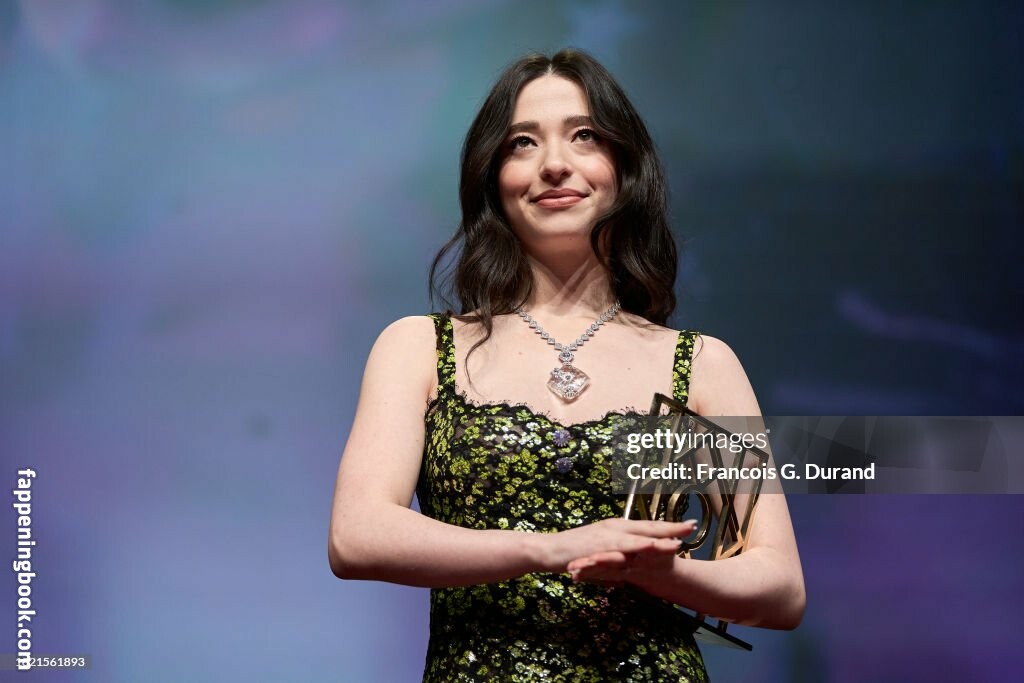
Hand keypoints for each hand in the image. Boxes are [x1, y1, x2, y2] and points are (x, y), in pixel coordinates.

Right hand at [566, 519, 696, 588]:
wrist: (548, 550)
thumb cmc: (574, 553)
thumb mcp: (599, 556)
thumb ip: (615, 563)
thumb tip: (625, 576)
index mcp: (617, 528)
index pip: (648, 527)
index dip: (668, 527)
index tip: (688, 526)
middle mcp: (615, 527)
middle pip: (649, 527)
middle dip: (671, 528)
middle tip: (692, 526)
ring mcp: (607, 535)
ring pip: (639, 536)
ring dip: (659, 538)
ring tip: (679, 542)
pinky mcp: (599, 544)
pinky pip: (622, 546)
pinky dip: (637, 546)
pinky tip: (649, 548)